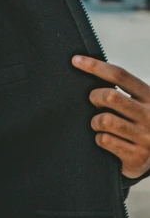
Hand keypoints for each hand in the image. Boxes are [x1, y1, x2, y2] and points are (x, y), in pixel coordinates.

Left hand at [72, 55, 149, 179]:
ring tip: (98, 124)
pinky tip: (104, 140)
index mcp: (149, 96)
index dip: (96, 66)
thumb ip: (121, 91)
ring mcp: (145, 137)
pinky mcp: (137, 156)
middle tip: (93, 102)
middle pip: (111, 96)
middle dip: (94, 97)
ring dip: (95, 122)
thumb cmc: (140, 125)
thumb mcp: (138, 104)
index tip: (76, 60)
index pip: (120, 75)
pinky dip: (99, 139)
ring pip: (105, 120)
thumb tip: (87, 70)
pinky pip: (105, 140)